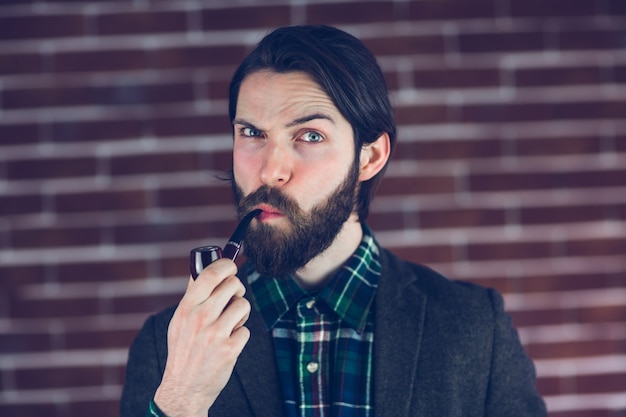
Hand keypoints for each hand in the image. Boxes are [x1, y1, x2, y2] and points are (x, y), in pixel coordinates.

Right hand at [153, 258, 250, 416]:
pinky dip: (240, 335)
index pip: (211, 274)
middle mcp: (200, 318)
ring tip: (230, 324)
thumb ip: (191, 295)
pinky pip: (246, 329)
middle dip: (237, 290)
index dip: (226, 265)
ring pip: (243, 305)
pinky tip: (229, 343)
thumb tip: (199, 268)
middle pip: (233, 285)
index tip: (231, 267)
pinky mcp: (229, 349)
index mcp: (186, 308)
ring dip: (241, 313)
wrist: (184, 389)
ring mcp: (215, 334)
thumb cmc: (184, 351)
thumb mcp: (179, 321)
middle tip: (232, 299)